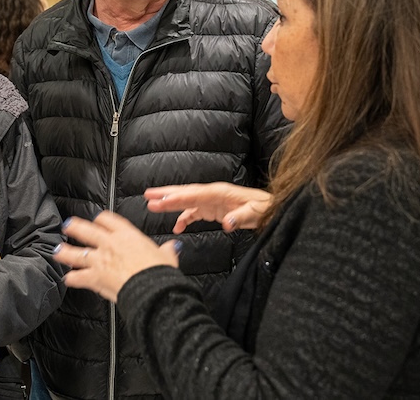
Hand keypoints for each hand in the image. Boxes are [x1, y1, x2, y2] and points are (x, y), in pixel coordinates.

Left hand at [56, 212, 179, 302]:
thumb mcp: (166, 256)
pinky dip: (71, 279)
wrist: (150, 288)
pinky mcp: (94, 277)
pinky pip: (78, 277)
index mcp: (127, 235)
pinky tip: (67, 279)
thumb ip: (167, 250)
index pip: (108, 220)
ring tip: (57, 250)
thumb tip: (174, 247)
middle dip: (75, 227)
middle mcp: (109, 244)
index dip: (100, 219)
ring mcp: (100, 260)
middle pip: (86, 230)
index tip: (97, 220)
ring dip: (65, 252)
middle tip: (68, 225)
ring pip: (76, 253)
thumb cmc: (159, 271)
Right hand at [144, 183, 270, 232]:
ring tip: (152, 206)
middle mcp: (213, 194)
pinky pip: (194, 212)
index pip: (195, 194)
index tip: (161, 201)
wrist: (272, 209)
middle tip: (147, 195)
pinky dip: (184, 218)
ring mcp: (212, 201)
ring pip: (187, 201)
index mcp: (221, 192)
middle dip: (166, 194)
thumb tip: (228, 223)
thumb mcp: (256, 213)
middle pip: (186, 192)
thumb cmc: (265, 209)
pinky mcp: (214, 209)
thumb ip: (241, 217)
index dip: (177, 197)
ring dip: (170, 204)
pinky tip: (176, 227)